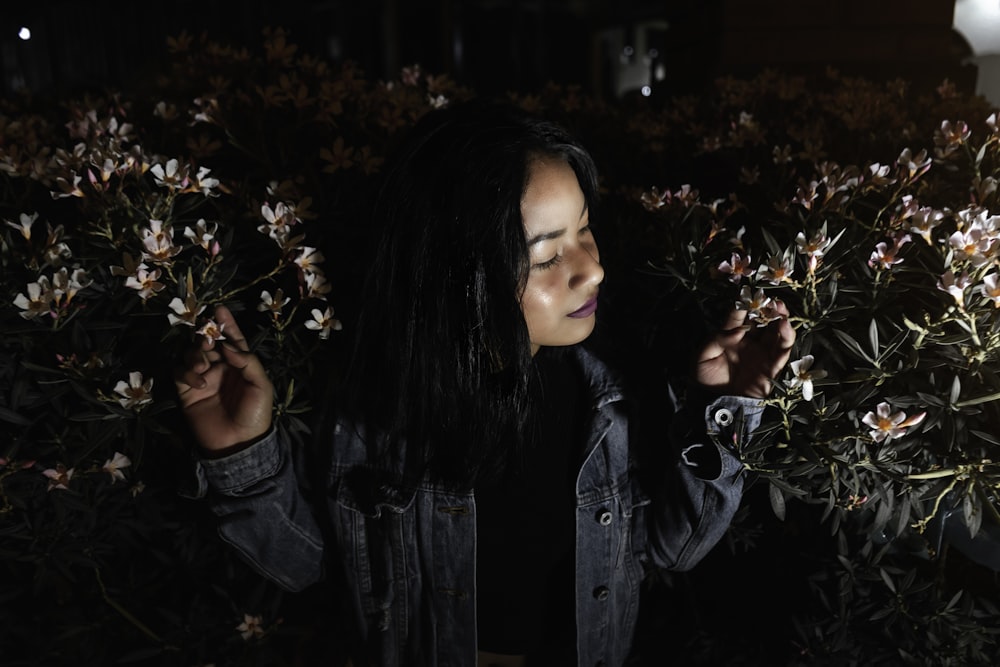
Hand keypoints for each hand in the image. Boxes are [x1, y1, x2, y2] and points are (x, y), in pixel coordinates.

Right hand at [174, 305, 273, 451]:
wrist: (238, 443)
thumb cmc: (255, 414)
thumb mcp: (261, 385)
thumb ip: (248, 361)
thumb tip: (228, 345)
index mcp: (240, 364)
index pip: (232, 339)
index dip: (226, 324)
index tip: (219, 309)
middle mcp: (220, 368)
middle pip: (208, 343)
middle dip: (206, 336)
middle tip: (207, 339)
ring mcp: (203, 378)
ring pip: (191, 354)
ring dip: (195, 354)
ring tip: (203, 365)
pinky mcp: (187, 391)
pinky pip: (179, 373)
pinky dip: (186, 372)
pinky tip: (198, 382)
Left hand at [695, 300, 795, 397]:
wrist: (715, 403)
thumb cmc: (705, 378)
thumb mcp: (702, 356)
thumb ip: (717, 339)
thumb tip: (739, 329)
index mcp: (731, 336)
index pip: (739, 316)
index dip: (744, 305)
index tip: (747, 296)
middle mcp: (749, 341)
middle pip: (762, 320)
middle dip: (767, 308)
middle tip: (770, 299)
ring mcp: (762, 352)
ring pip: (776, 331)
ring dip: (780, 318)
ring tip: (780, 308)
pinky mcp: (773, 365)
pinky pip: (783, 349)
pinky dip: (787, 336)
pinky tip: (785, 325)